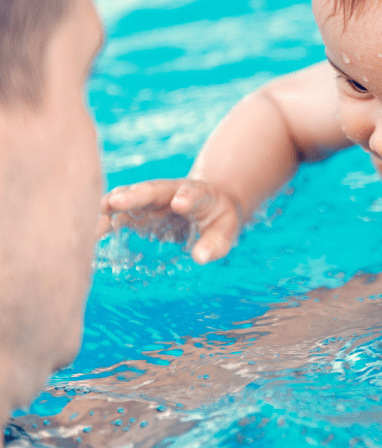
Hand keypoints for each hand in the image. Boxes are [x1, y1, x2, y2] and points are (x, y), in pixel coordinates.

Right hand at [99, 179, 242, 263]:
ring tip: (96, 213)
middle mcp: (171, 193)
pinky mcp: (138, 212)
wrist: (210, 204)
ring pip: (130, 197)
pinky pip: (118, 214)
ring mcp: (152, 201)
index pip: (193, 193)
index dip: (187, 197)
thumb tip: (200, 257)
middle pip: (153, 190)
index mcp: (199, 194)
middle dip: (136, 195)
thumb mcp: (227, 230)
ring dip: (113, 204)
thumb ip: (215, 243)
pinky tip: (88, 230)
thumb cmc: (218, 219)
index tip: (179, 204)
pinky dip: (103, 219)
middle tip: (117, 201)